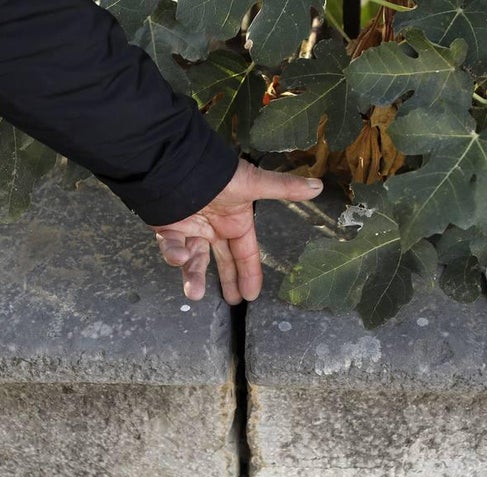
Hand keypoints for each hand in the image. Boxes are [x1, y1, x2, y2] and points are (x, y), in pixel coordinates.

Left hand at [151, 160, 322, 304]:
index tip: (251, 296)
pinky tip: (178, 258)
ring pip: (195, 260)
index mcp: (236, 220)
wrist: (180, 163)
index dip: (250, 274)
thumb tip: (318, 185)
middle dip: (226, 281)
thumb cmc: (219, 175)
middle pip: (223, 261)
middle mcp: (215, 227)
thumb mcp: (254, 184)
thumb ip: (283, 188)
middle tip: (230, 302)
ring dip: (194, 276)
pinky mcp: (168, 227)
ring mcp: (192, 228)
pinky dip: (173, 254)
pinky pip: (171, 247)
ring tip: (195, 293)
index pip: (246, 253)